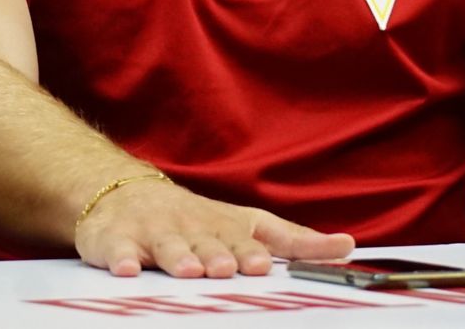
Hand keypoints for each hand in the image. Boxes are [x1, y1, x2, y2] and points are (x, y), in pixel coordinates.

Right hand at [74, 178, 353, 277]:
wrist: (124, 193)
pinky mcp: (117, 240)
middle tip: (229, 267)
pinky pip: (118, 250)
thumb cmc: (196, 219)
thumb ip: (296, 241)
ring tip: (188, 270)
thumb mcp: (247, 225)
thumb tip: (348, 246)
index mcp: (226, 225)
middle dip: (221, 254)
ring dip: (178, 256)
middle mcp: (192, 226)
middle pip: (209, 242)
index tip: (270, 263)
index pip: (251, 236)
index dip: (261, 249)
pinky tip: (127, 269)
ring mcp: (154, 232)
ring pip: (167, 245)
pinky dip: (121, 258)